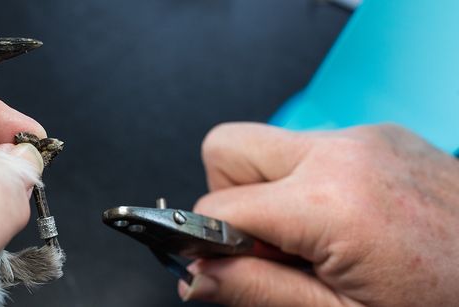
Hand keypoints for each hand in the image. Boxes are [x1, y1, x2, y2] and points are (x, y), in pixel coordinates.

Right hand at [179, 123, 458, 305]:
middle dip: (230, 202)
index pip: (216, 207)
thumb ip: (257, 292)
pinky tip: (348, 227)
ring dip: (272, 194)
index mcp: (331, 201)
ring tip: (316, 244)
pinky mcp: (387, 139)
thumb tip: (195, 277)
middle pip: (229, 150)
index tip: (218, 272)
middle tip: (270, 251)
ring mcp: (370, 139)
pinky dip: (310, 185)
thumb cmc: (449, 304)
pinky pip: (315, 148)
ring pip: (271, 147)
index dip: (204, 245)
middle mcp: (346, 152)